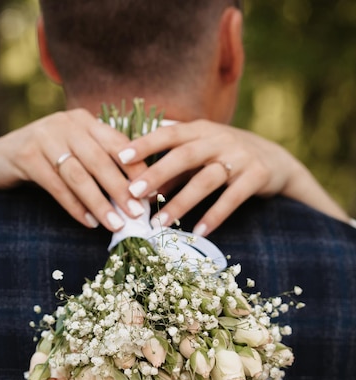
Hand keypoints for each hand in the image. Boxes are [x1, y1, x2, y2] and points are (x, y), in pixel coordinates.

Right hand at [0, 109, 147, 231]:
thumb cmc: (48, 158)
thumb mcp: (76, 151)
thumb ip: (101, 161)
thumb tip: (138, 192)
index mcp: (85, 120)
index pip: (118, 144)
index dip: (137, 169)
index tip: (153, 193)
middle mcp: (66, 123)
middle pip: (101, 161)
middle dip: (122, 190)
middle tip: (138, 214)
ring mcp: (44, 137)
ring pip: (79, 175)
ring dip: (100, 203)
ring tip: (116, 225)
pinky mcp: (26, 156)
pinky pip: (56, 186)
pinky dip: (74, 206)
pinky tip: (89, 222)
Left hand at [118, 120, 349, 234]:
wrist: (276, 160)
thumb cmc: (226, 157)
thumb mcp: (200, 155)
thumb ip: (172, 167)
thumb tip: (136, 187)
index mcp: (201, 130)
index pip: (169, 133)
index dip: (145, 144)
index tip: (120, 157)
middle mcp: (220, 139)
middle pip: (184, 155)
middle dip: (157, 174)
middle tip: (133, 193)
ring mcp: (240, 157)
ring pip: (206, 179)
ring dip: (181, 202)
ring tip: (160, 223)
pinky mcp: (257, 176)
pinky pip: (232, 198)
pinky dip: (214, 215)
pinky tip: (197, 232)